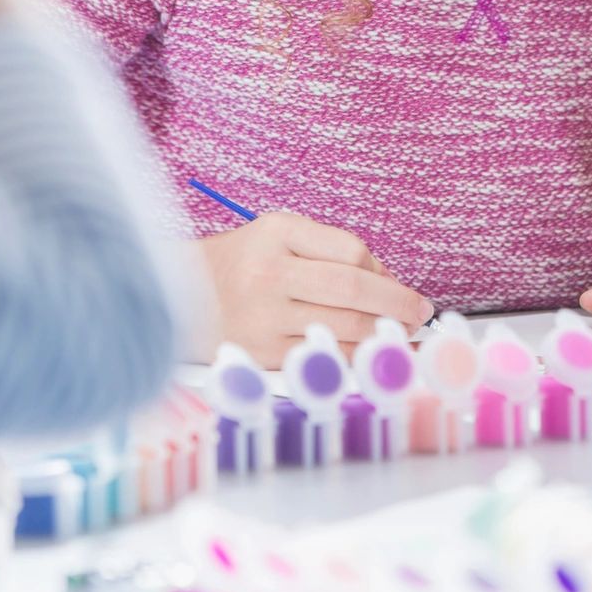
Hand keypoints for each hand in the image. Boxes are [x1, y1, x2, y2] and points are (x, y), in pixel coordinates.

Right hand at [196, 211, 432, 361]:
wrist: (171, 296)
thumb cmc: (237, 263)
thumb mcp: (276, 235)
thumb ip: (329, 250)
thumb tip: (388, 280)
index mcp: (275, 233)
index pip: (350, 252)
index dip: (387, 274)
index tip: (406, 289)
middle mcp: (269, 273)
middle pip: (353, 289)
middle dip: (397, 305)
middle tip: (420, 314)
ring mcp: (264, 316)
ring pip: (344, 327)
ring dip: (385, 333)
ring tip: (405, 335)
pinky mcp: (262, 352)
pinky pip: (324, 356)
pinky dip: (358, 358)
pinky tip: (378, 357)